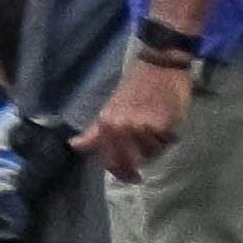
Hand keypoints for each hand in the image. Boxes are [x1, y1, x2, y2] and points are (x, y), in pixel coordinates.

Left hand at [78, 51, 189, 181]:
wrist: (159, 66)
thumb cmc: (134, 87)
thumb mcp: (110, 108)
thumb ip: (95, 131)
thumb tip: (74, 145)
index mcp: (107, 123)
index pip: (109, 159)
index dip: (119, 172)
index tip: (130, 176)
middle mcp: (122, 127)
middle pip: (131, 161)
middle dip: (139, 165)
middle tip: (145, 161)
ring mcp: (143, 126)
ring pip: (151, 154)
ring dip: (155, 149)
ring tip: (156, 135)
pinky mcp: (163, 125)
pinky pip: (166, 144)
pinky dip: (168, 139)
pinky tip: (167, 128)